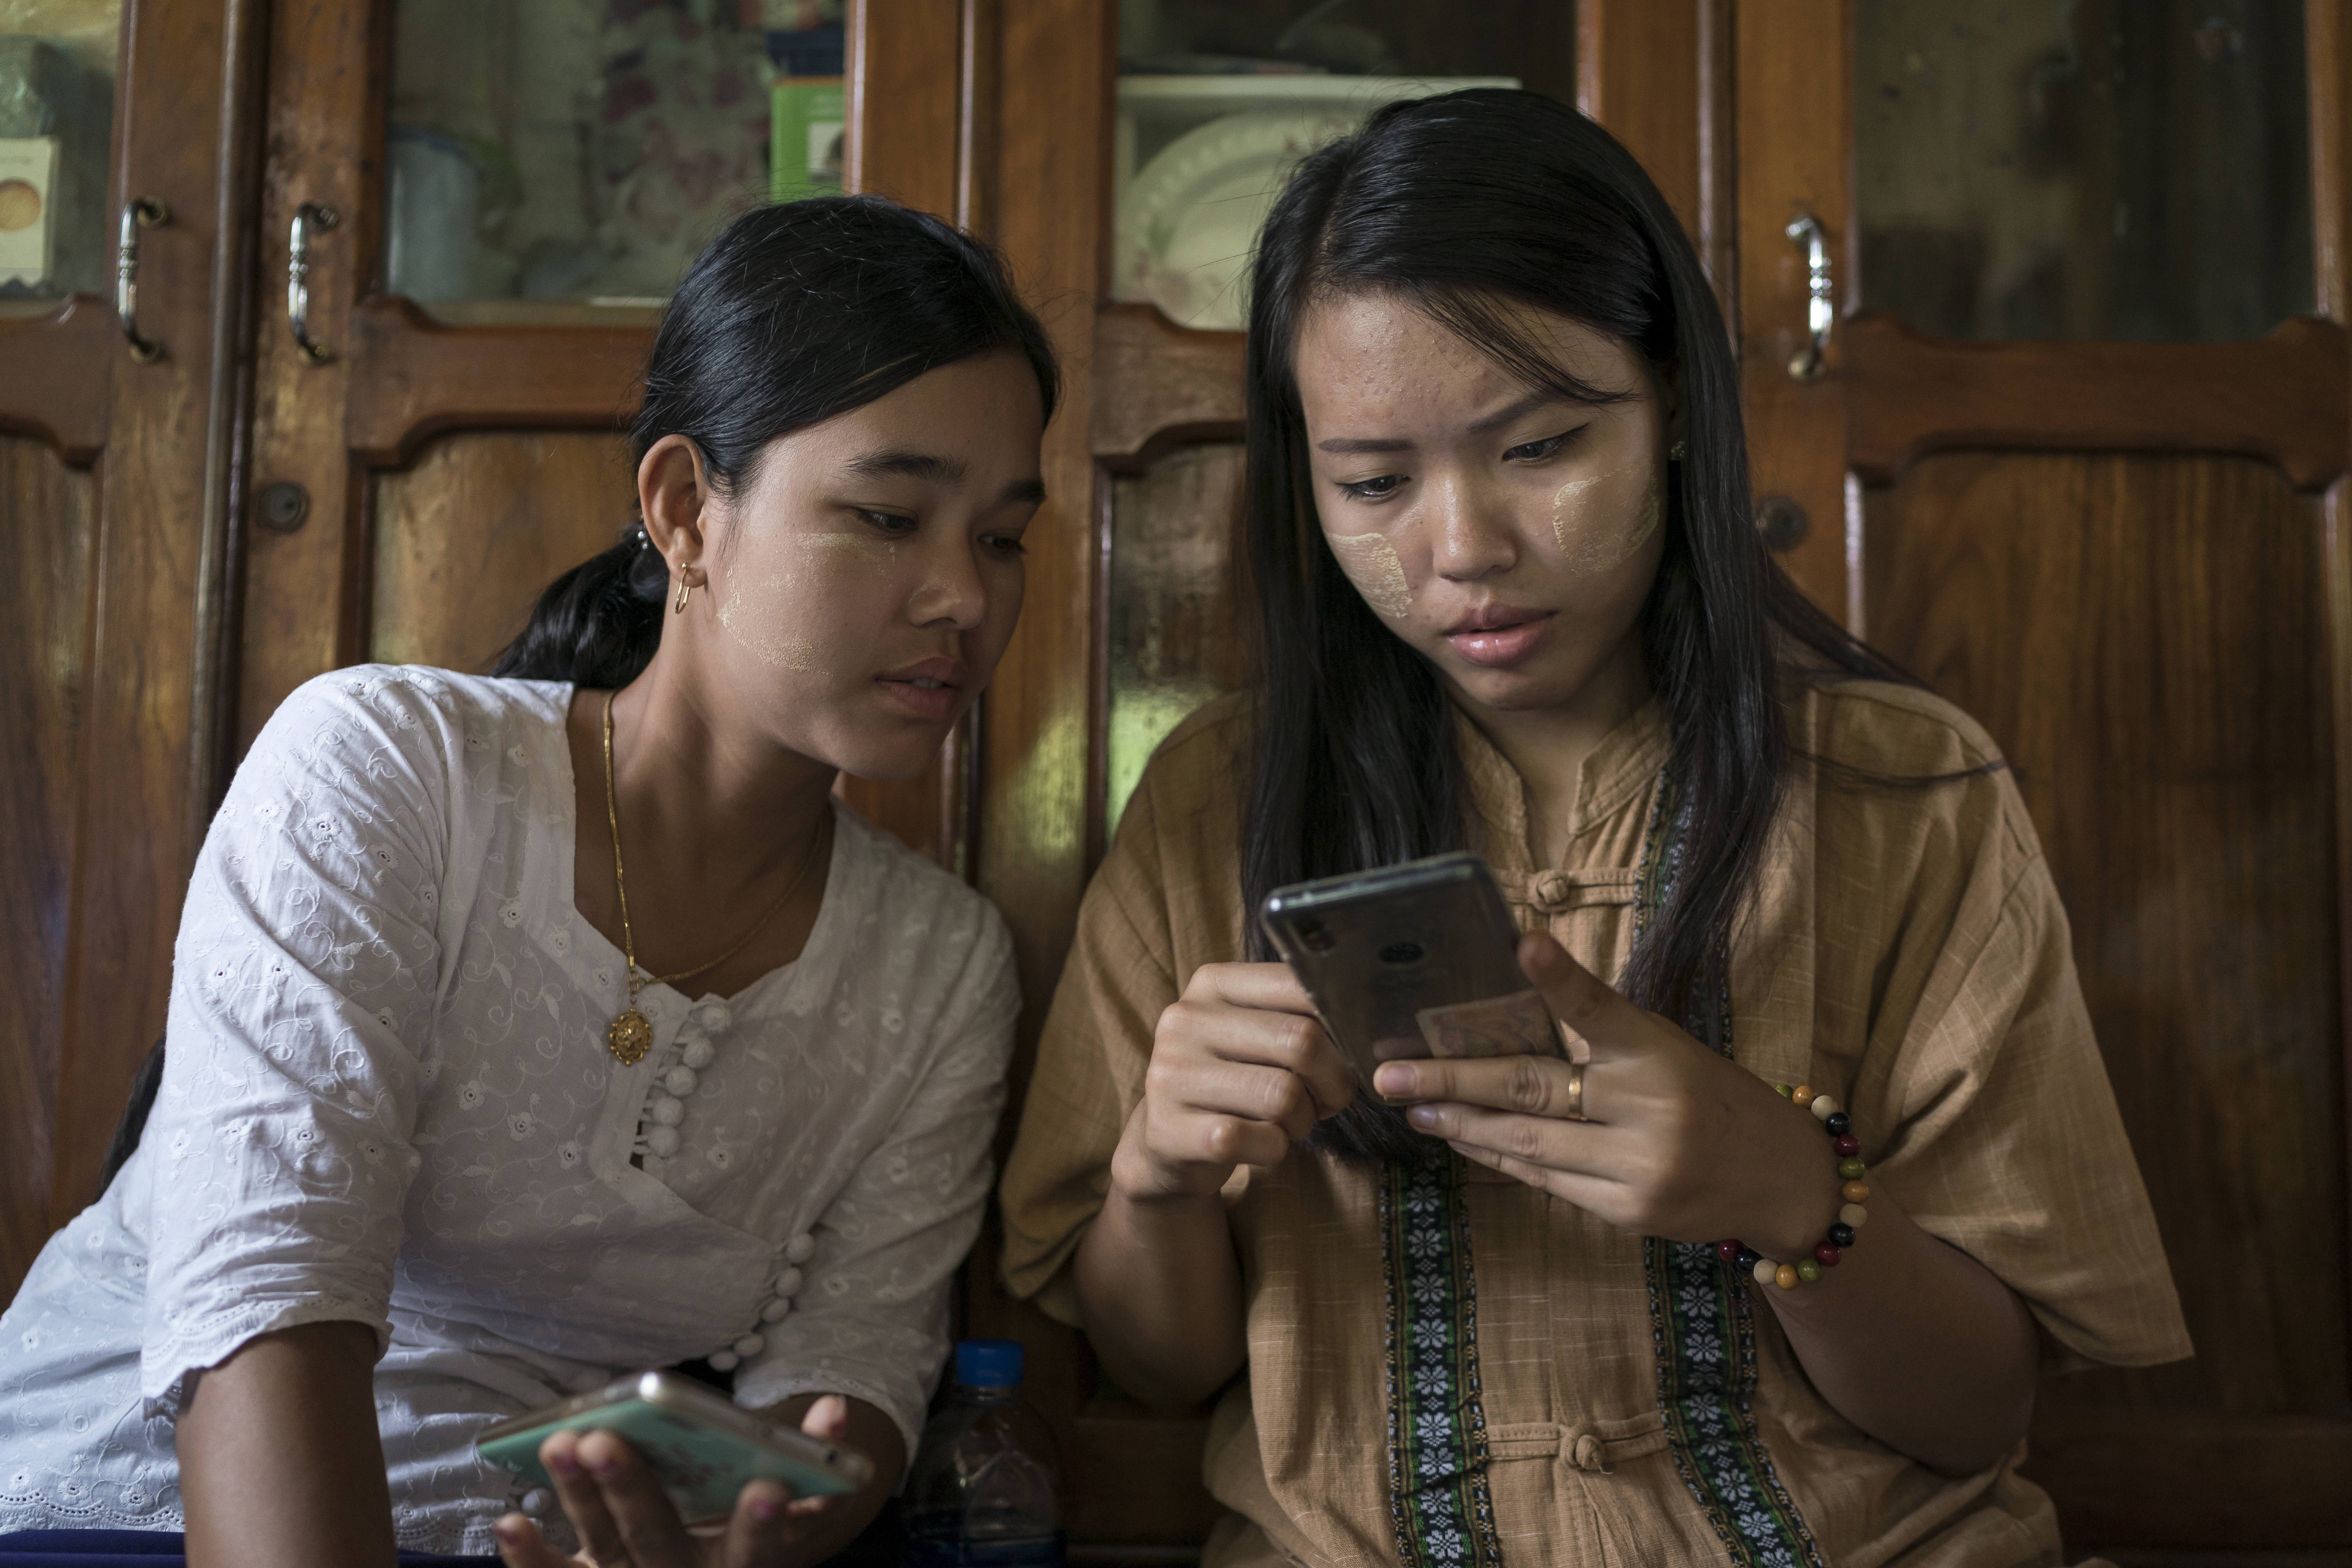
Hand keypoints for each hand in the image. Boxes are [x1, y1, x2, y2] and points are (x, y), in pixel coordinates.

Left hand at [494, 1394, 853, 1567]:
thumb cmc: (750, 1546)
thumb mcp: (793, 1519)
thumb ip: (818, 1467)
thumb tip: (832, 1408)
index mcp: (743, 1566)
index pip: (758, 1551)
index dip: (763, 1524)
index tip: (765, 1485)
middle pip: (659, 1542)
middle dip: (632, 1492)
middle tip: (605, 1440)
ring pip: (603, 1547)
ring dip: (578, 1498)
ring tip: (560, 1445)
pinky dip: (531, 1556)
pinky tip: (508, 1520)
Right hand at [1112, 961, 1357, 1201]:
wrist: (1167, 1144)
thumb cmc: (1233, 1082)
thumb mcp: (1254, 1033)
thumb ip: (1298, 1015)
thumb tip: (1369, 1025)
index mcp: (1212, 984)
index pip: (1300, 983)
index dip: (1341, 1023)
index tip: (1348, 1049)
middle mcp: (1185, 1020)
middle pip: (1302, 1041)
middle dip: (1334, 1081)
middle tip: (1329, 1099)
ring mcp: (1172, 1074)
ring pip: (1284, 1096)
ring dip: (1303, 1120)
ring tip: (1288, 1122)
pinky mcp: (1171, 1129)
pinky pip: (1260, 1140)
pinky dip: (1276, 1150)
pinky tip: (1260, 1145)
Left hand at [1371, 932, 1832, 1260]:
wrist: (1780, 1179)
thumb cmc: (1711, 1096)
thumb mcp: (1667, 1050)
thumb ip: (1601, 1038)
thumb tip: (1506, 1015)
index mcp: (1660, 1052)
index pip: (1601, 1008)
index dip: (1559, 977)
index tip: (1521, 941)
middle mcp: (1648, 1108)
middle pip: (1533, 1088)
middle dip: (1454, 1080)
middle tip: (1392, 1074)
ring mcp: (1636, 1166)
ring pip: (1527, 1143)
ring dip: (1462, 1125)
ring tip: (1413, 1107)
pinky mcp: (1626, 1211)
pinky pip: (1546, 1180)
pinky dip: (1500, 1157)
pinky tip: (1464, 1139)